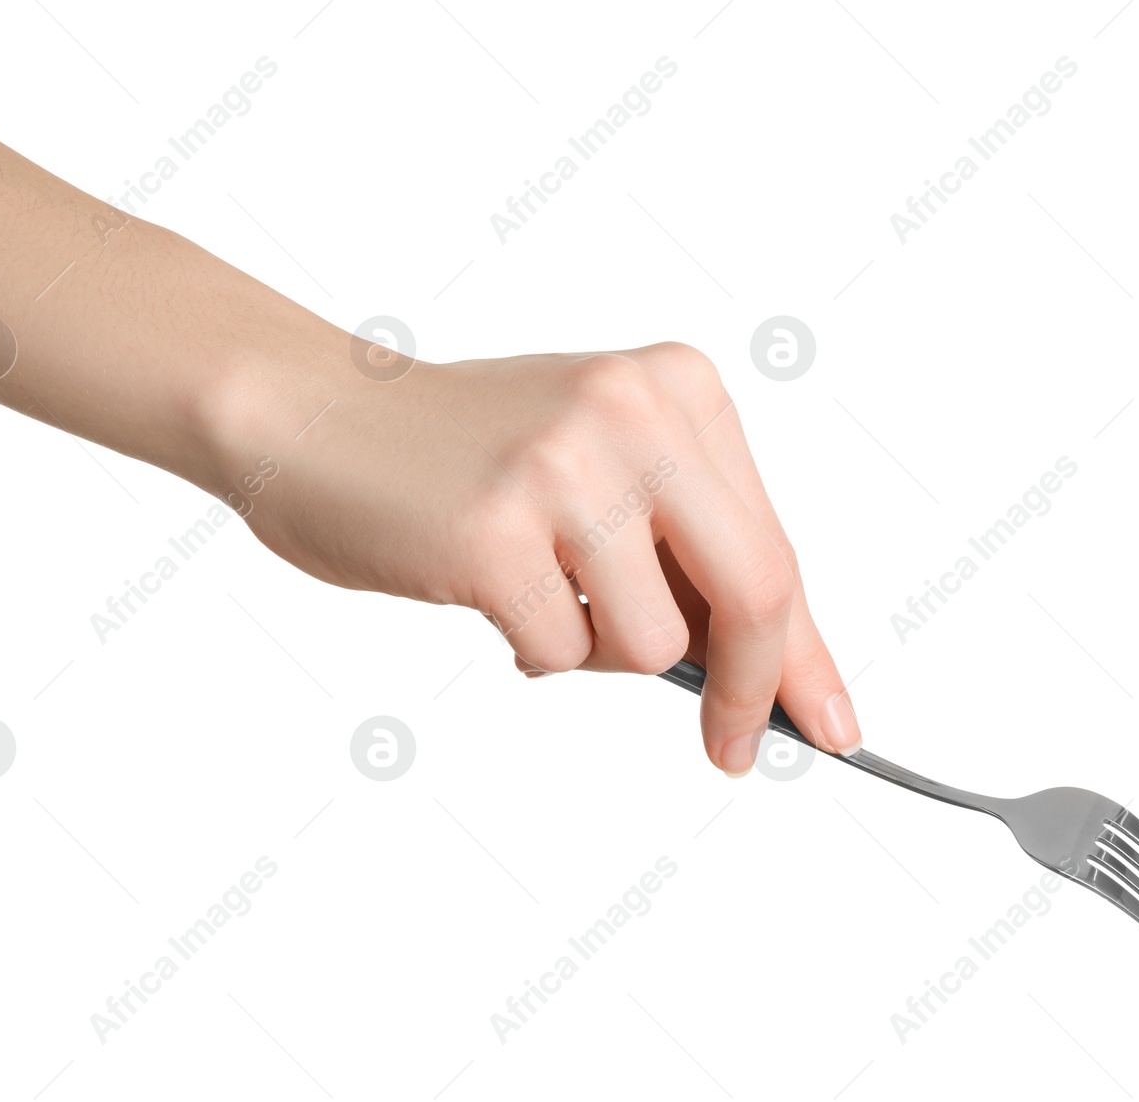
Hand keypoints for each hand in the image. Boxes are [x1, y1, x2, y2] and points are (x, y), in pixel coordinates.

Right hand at [212, 339, 862, 774]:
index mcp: (676, 387)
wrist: (313, 415)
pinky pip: (560, 655)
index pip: (773, 544)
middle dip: (752, 692)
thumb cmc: (462, 454)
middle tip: (734, 750)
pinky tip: (489, 594)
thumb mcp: (598, 458)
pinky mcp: (493, 532)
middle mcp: (633, 413)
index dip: (803, 649)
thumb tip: (764, 671)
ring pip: (652, 645)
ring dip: (600, 655)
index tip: (825, 718)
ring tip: (542, 601)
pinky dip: (533, 654)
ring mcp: (561, 469)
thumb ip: (680, 543)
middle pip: (754, 592)